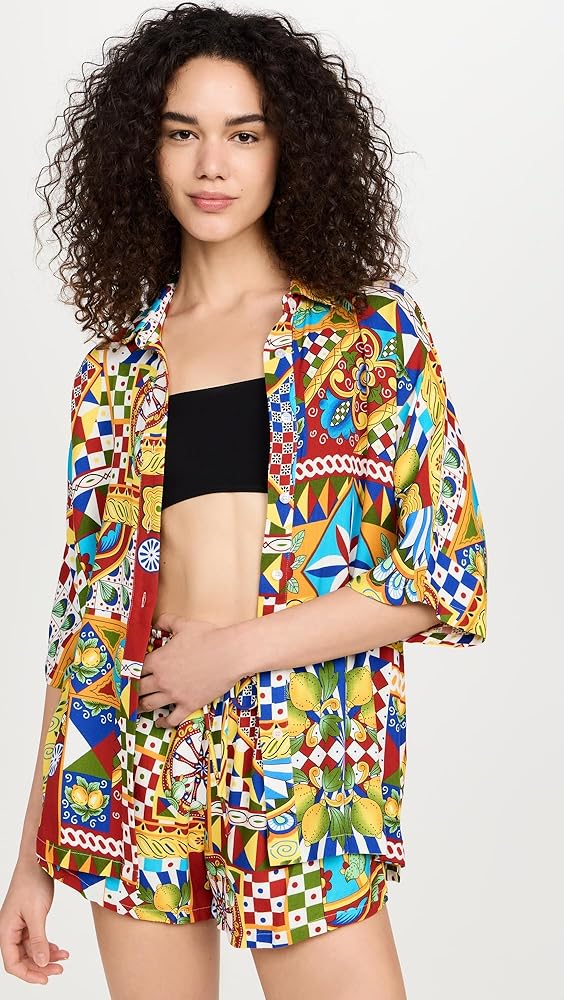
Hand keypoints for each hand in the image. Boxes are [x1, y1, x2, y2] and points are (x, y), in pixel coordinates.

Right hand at [0, 857, 68, 985]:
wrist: (38, 860)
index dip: (28, 974)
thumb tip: (41, 963)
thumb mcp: (37, 913)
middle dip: (40, 966)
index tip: (46, 979)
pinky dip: (48, 945)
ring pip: (31, 949)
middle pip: (23, 958)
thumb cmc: (32, 882)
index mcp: (6, 930)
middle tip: (60, 970)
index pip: (12, 963)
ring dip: (47, 955)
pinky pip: (36, 939)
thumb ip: (39, 940)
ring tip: (64, 958)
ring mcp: (20, 925)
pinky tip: (59, 949)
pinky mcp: (29, 919)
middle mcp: (10, 930)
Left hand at [138, 612, 242, 726]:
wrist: (230, 653)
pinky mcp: (188, 705)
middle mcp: (162, 680)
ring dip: (141, 706)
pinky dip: (163, 722)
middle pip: (138, 689)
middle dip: (133, 690)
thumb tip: (155, 622)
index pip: (135, 669)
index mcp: (157, 660)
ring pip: (149, 705)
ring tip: (137, 707)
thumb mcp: (183, 624)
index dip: (131, 671)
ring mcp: (174, 695)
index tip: (129, 673)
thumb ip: (165, 621)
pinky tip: (160, 722)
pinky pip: (171, 719)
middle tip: (130, 691)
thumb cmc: (208, 637)